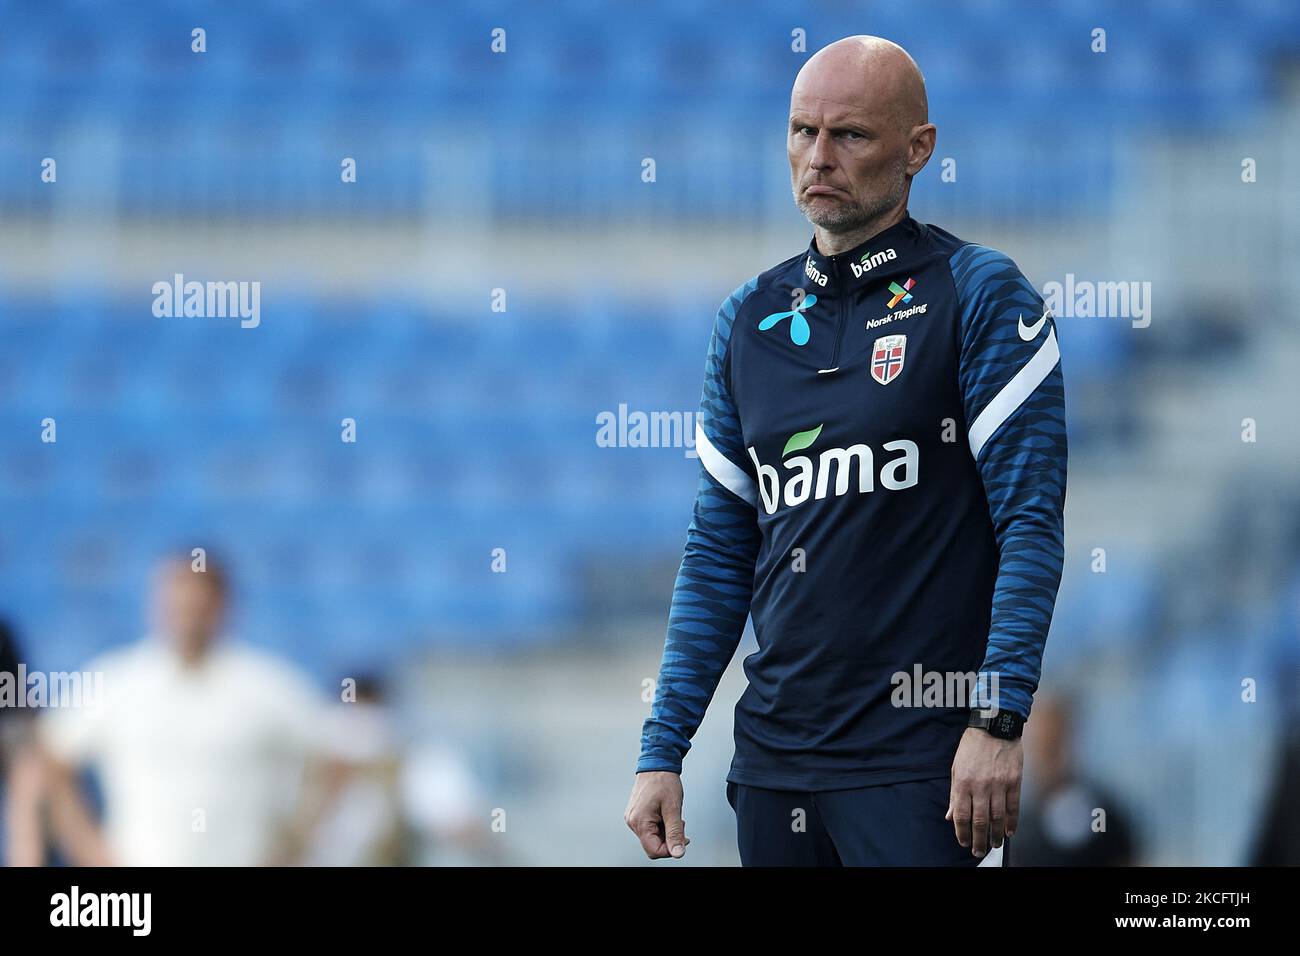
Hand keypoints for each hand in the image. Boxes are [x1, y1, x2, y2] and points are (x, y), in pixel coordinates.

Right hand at [624, 771, 690, 858]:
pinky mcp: (636, 813)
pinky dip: (661, 824)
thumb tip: (678, 853)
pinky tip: (666, 813)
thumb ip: (675, 832)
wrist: (657, 762)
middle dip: (669, 838)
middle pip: (653, 844)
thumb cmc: (664, 781)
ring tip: (672, 815)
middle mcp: (632, 821)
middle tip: (679, 823)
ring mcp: (633, 817)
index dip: (670, 849)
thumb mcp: (673, 808)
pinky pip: (649, 827)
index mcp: (639, 822)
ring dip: (665, 830)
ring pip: (652, 836)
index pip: (654, 851)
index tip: (683, 838)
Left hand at [946, 727, 1022, 858]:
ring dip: (996, 834)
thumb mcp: (956, 767)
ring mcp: (999, 784)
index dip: (961, 832)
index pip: (962, 815)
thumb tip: (951, 816)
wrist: (995, 726)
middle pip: (980, 820)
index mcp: (964, 782)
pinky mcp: (1015, 781)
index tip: (962, 842)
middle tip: (978, 850)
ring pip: (998, 817)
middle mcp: (981, 785)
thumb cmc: (972, 747)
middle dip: (978, 839)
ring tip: (994, 844)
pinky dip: (1012, 822)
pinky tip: (1010, 832)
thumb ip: (954, 793)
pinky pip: (1014, 806)